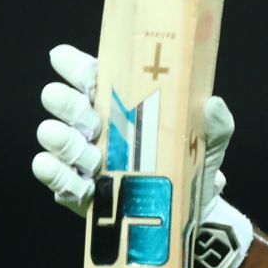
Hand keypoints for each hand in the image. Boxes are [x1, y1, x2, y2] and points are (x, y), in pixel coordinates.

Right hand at [32, 44, 249, 267]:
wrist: (193, 209)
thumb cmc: (191, 160)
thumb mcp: (209, 139)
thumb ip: (215, 122)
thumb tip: (212, 104)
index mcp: (119, 102)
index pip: (90, 76)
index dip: (73, 65)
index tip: (62, 58)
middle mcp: (94, 125)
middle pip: (67, 104)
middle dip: (64, 102)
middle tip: (76, 106)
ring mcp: (82, 157)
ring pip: (58, 140)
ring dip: (62, 139)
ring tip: (75, 143)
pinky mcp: (79, 190)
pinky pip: (57, 178)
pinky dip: (53, 172)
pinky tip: (52, 166)